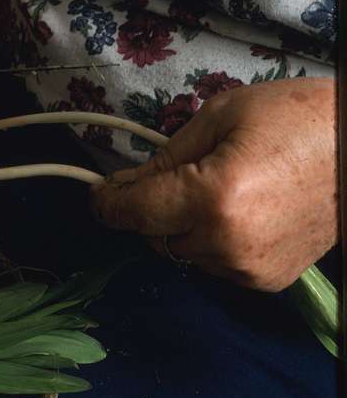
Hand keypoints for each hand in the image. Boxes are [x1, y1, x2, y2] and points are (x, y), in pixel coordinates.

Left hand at [91, 78, 337, 291]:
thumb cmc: (299, 120)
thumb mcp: (221, 116)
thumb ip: (165, 156)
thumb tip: (122, 184)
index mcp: (212, 196)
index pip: (133, 212)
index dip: (107, 203)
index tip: (98, 194)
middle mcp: (226, 241)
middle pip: (153, 233)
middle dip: (155, 207)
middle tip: (183, 174)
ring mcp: (247, 267)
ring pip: (182, 251)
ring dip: (185, 226)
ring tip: (226, 189)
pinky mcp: (266, 280)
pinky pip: (214, 263)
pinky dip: (214, 241)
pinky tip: (245, 212)